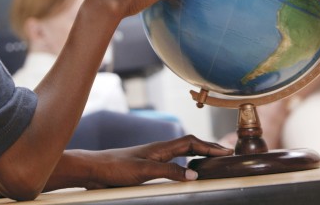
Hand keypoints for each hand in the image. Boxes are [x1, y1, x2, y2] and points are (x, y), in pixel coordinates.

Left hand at [74, 135, 232, 189]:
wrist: (94, 169)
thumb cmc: (116, 167)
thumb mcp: (144, 171)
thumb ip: (169, 171)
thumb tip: (194, 175)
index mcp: (162, 147)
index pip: (192, 142)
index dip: (209, 147)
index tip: (225, 152)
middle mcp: (160, 150)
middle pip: (190, 144)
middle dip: (208, 148)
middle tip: (224, 154)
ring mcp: (154, 156)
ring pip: (182, 151)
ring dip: (198, 153)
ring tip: (211, 158)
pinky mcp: (147, 165)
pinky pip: (173, 160)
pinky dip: (185, 161)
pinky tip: (186, 168)